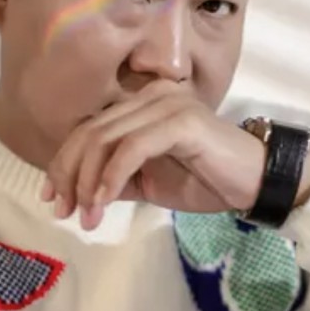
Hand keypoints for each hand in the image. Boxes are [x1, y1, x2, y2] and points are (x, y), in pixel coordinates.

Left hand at [40, 80, 270, 229]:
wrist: (255, 182)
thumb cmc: (207, 180)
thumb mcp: (150, 182)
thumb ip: (118, 178)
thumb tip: (79, 192)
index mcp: (143, 104)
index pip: (90, 128)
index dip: (63, 163)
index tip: (54, 199)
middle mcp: (152, 95)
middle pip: (90, 132)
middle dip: (68, 175)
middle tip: (63, 212)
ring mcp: (167, 104)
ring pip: (106, 138)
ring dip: (88, 182)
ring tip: (86, 215)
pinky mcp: (181, 121)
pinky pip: (132, 148)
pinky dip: (111, 177)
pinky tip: (104, 202)